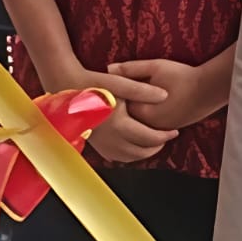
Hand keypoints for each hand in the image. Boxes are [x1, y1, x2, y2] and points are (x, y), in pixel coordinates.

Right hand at [52, 64, 177, 163]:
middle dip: (156, 146)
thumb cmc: (94, 83)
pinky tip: (135, 144)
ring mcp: (100, 144)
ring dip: (143, 152)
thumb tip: (165, 96)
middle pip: (140, 152)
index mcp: (118, 125)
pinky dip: (129, 154)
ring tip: (154, 141)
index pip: (149, 138)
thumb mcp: (120, 83)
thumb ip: (143, 90)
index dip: (165, 136)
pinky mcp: (94, 144)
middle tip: (166, 137)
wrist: (67, 86)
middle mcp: (108, 139)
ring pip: (128, 158)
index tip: (174, 131)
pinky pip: (115, 156)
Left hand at [108, 58, 210, 130]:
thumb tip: (108, 68)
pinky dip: (145, 118)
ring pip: (137, 125)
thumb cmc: (183, 76)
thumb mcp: (155, 67)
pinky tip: (147, 106)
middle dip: (121, 106)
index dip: (114, 93)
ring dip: (132, 114)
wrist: (211, 89)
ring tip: (130, 99)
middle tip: (116, 91)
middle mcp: (149, 126)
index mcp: (142, 112)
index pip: (118, 105)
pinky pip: (149, 127)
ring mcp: (160, 130)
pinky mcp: (170, 128)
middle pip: (125, 119)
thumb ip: (130, 68)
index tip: (111, 82)